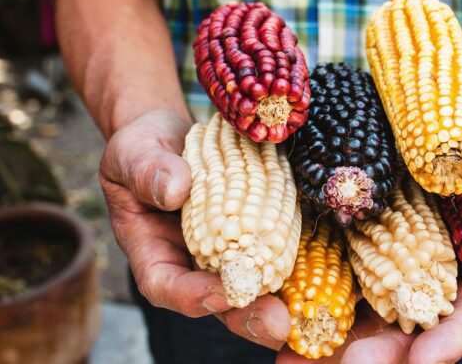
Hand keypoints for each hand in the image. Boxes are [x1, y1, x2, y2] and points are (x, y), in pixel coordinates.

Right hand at [99, 111, 290, 349]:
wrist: (179, 137)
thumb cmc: (145, 147)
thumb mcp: (135, 152)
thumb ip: (147, 171)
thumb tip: (174, 189)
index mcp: (153, 251)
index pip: (166, 285)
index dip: (192, 295)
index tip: (222, 290)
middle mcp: (193, 263)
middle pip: (217, 301)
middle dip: (247, 316)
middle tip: (277, 324)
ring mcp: (228, 254)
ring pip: (252, 289)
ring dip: (279, 302)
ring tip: (305, 311)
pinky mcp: (258, 237)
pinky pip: (276, 257)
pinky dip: (299, 269)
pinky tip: (326, 274)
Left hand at [275, 164, 461, 363]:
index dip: (444, 341)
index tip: (422, 361)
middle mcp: (426, 288)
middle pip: (399, 331)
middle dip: (371, 354)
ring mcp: (387, 266)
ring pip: (355, 309)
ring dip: (323, 336)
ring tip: (288, 357)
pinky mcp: (355, 242)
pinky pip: (327, 267)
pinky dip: (300, 286)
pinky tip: (270, 303)